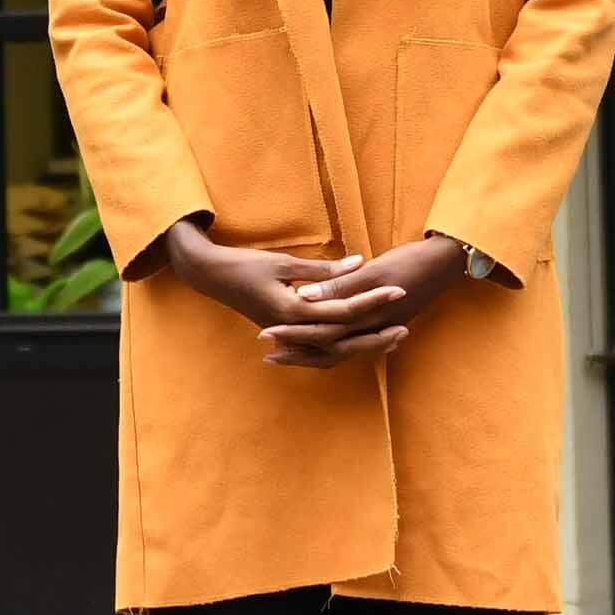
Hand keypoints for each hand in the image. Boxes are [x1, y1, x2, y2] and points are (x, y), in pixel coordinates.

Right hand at [141, 216, 389, 362]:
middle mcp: (292, 330)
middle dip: (375, 336)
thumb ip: (322, 270)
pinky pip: (318, 350)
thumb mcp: (283, 262)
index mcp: (292, 311)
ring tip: (390, 340)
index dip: (373, 300)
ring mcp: (287, 336)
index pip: (343, 311)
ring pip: (332, 352)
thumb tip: (359, 264)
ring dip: (362, 347)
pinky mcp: (286, 334)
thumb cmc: (243, 264)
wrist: (209, 276)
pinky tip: (358, 345)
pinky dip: (341, 349)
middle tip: (406, 329)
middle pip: (342, 342)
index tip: (399, 289)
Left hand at [267, 233, 481, 368]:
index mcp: (368, 318)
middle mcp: (374, 330)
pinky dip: (334, 344)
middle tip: (267, 354)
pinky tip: (321, 342)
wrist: (451, 261)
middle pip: (329, 347)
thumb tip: (304, 297)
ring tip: (285, 352)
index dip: (294, 335)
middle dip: (298, 350)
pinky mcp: (388, 323)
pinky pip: (355, 341)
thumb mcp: (376, 269)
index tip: (266, 335)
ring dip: (314, 352)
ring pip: (341, 348)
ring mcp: (383, 328)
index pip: (324, 332)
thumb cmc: (415, 260)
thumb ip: (340, 283)